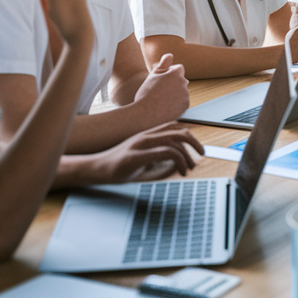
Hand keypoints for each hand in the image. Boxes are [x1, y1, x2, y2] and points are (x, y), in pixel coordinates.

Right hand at [89, 123, 204, 182]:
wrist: (95, 169)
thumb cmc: (119, 166)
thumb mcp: (143, 161)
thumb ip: (160, 160)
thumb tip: (178, 163)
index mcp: (147, 135)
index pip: (173, 127)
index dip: (190, 135)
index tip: (197, 148)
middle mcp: (145, 136)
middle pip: (178, 132)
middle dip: (194, 143)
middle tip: (202, 155)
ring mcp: (139, 144)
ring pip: (173, 142)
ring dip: (186, 155)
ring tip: (188, 168)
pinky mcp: (135, 156)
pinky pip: (162, 153)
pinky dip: (177, 160)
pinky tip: (179, 170)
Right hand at [132, 53, 189, 124]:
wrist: (146, 114)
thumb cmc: (147, 94)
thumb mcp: (153, 76)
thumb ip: (163, 64)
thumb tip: (170, 55)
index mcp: (175, 73)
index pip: (179, 68)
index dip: (170, 73)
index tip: (162, 80)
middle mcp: (183, 83)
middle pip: (181, 80)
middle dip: (173, 83)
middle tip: (160, 91)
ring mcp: (185, 94)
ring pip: (182, 91)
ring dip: (175, 93)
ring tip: (161, 100)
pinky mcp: (186, 105)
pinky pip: (183, 101)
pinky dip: (177, 103)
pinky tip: (166, 106)